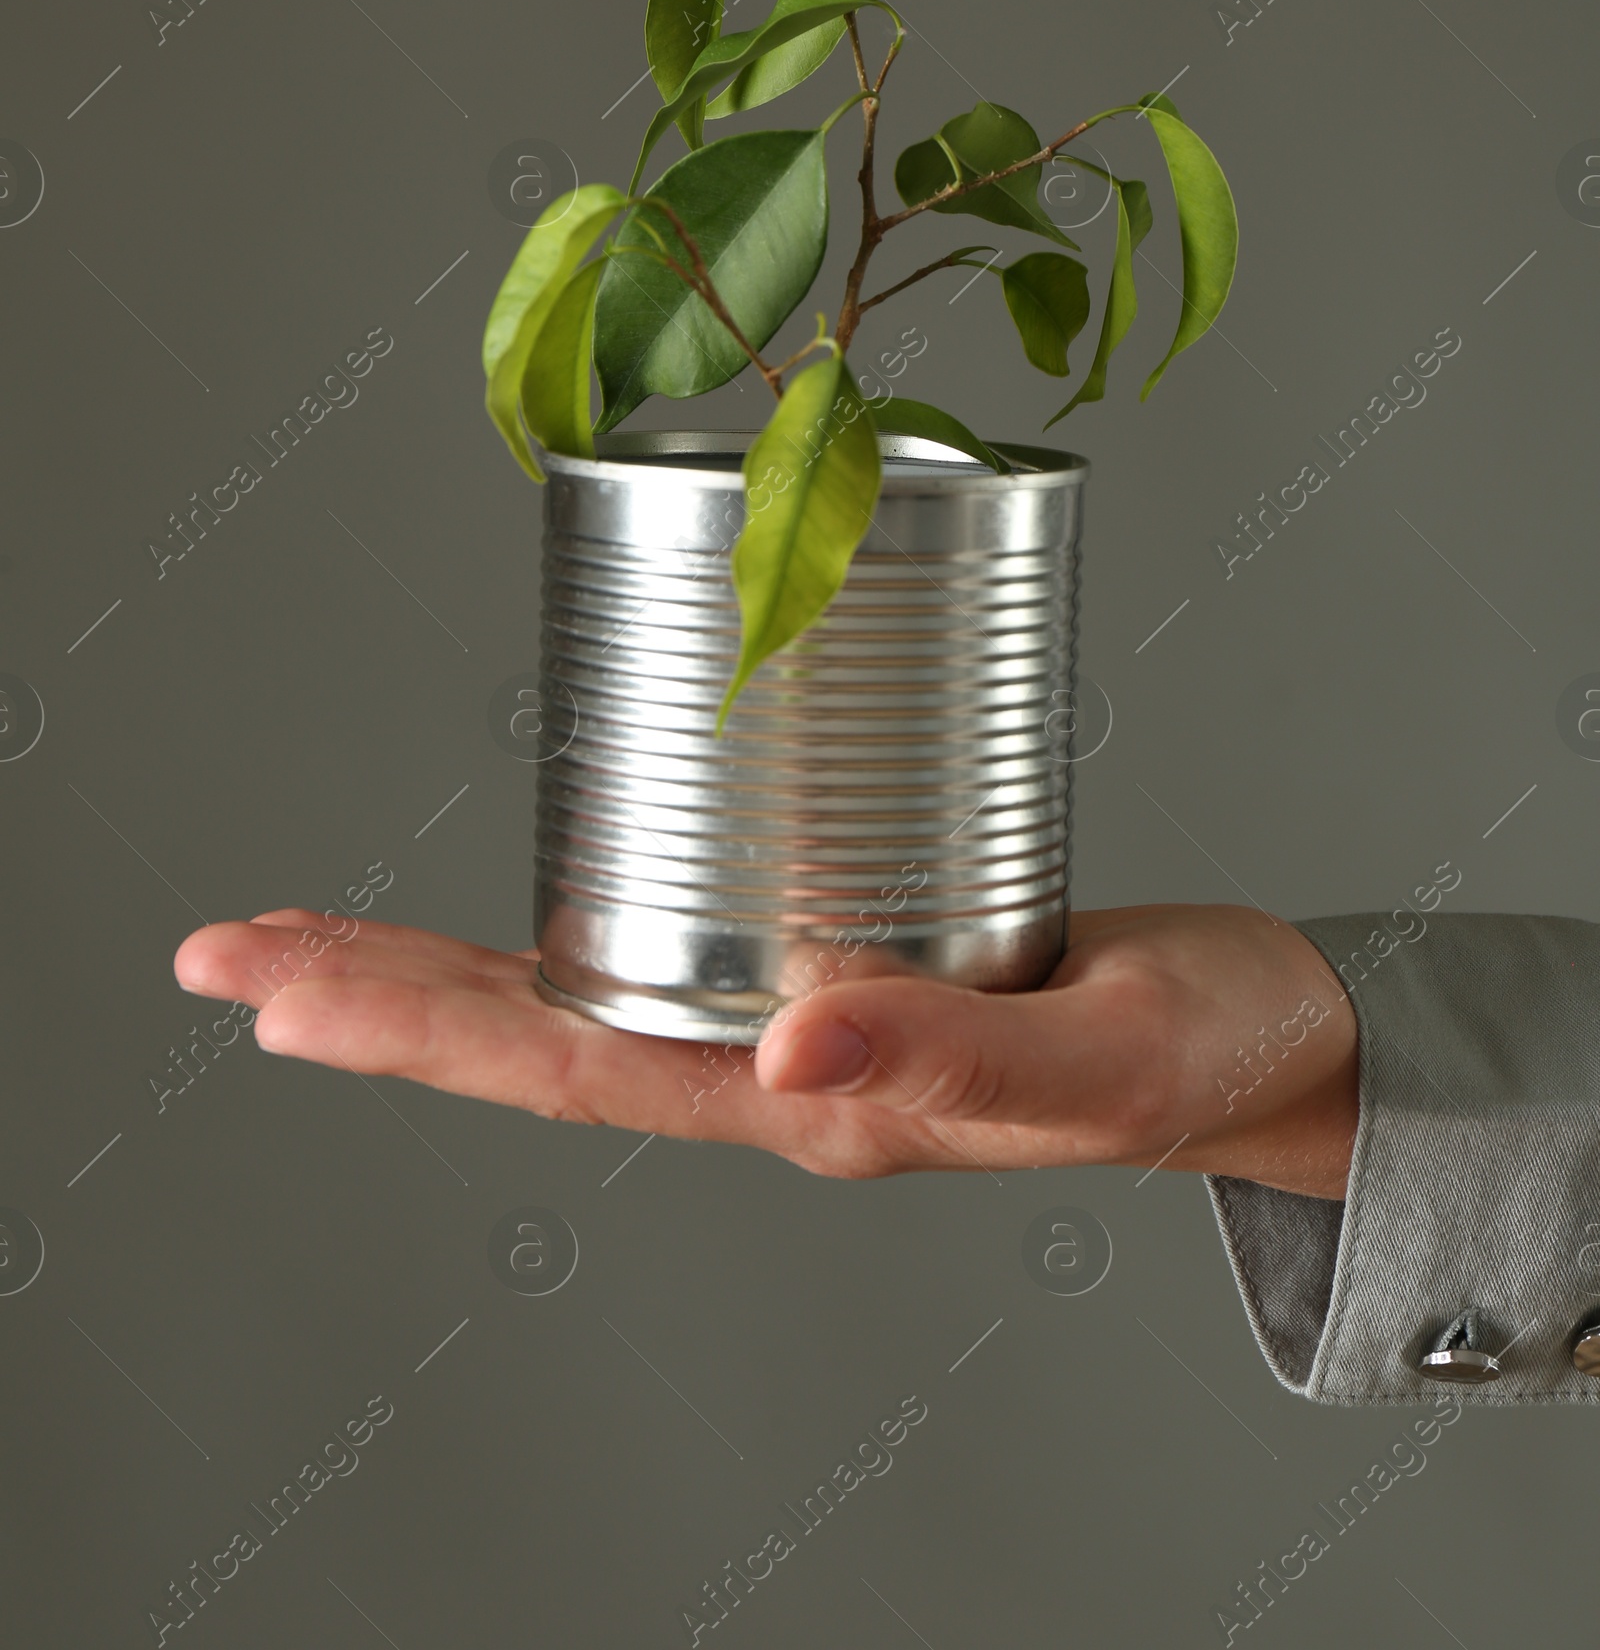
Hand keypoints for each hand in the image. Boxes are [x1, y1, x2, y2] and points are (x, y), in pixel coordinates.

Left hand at [173, 902, 1356, 1196]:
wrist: (1269, 1036)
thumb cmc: (1202, 1054)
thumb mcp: (1103, 1058)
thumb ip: (957, 1061)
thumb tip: (785, 1045)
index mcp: (818, 1110)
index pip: (577, 1071)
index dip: (418, 1030)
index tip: (279, 990)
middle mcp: (780, 1072)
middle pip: (541, 1034)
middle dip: (377, 996)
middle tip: (225, 952)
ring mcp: (799, 1021)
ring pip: (585, 989)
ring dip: (441, 963)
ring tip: (312, 935)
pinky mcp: (837, 956)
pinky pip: (671, 936)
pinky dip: (569, 907)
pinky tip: (527, 884)